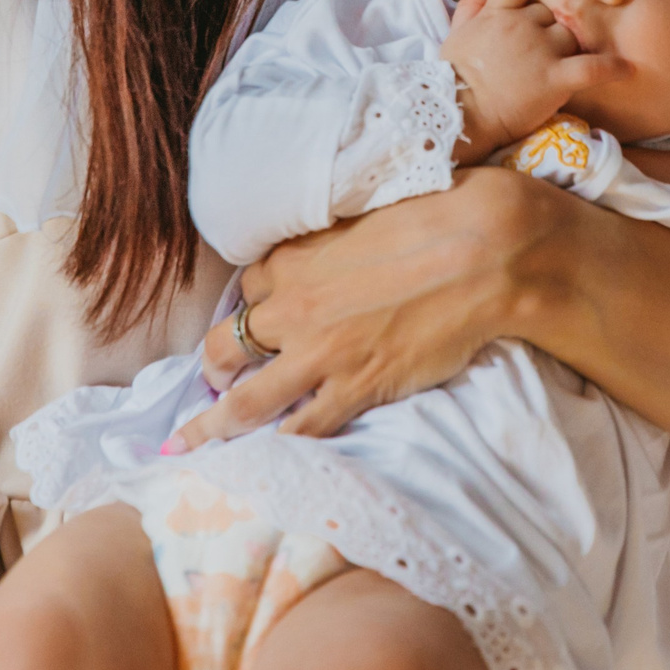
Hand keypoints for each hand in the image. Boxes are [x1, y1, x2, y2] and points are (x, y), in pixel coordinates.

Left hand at [168, 167, 550, 447]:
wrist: (481, 253)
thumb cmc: (438, 217)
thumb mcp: (368, 211)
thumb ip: (337, 235)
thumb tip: (342, 241)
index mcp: (294, 257)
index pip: (249, 286)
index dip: (247, 304)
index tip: (249, 318)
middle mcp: (293, 306)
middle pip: (226, 342)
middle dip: (214, 364)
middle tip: (211, 378)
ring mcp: (319, 353)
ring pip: (246, 400)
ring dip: (215, 423)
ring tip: (189, 442)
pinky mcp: (353, 387)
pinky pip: (301, 429)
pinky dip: (279, 446)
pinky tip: (264, 459)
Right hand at [440, 0, 628, 159]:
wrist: (460, 111)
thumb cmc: (454, 76)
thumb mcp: (456, 33)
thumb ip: (471, 3)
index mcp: (497, 13)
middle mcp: (521, 25)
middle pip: (550, 14)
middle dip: (547, 30)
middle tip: (533, 56)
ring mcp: (540, 50)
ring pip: (569, 37)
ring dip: (566, 49)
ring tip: (553, 72)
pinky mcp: (555, 78)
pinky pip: (592, 68)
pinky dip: (611, 68)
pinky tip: (626, 69)